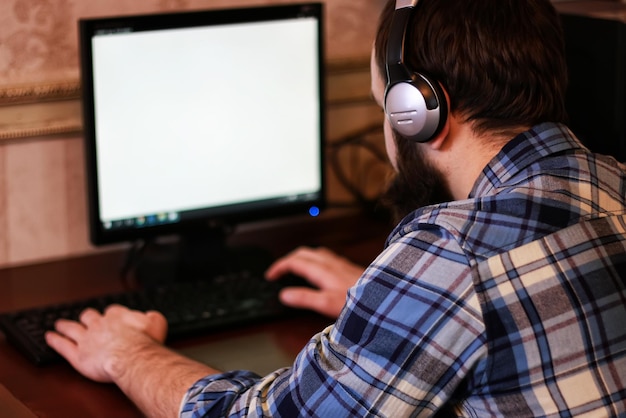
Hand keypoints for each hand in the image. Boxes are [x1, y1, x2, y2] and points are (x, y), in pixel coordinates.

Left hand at [45, 305, 167, 382]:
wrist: (132, 357)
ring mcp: (87, 339)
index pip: (112, 311)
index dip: (111, 314)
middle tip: (85, 316)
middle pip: (89, 316)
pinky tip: (49, 337)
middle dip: (87, 316)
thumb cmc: (145, 342)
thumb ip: (153, 317)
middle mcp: (100, 324)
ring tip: (60, 324)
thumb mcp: (157, 323)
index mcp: (118, 316)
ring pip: (72, 329)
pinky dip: (55, 341)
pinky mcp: (78, 355)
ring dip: (65, 325)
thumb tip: (151, 315)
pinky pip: (63, 346)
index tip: (111, 316)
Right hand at [265, 246, 363, 317]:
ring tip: (294, 268)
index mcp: (322, 270)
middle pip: (303, 252)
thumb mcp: (326, 303)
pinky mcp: (348, 268)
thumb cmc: (359, 302)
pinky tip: (318, 270)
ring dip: (301, 257)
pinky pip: (326, 257)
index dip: (279, 266)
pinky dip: (314, 260)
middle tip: (279, 270)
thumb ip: (304, 298)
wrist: (383, 298)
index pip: (294, 261)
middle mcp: (331, 263)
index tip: (270, 275)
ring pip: (315, 253)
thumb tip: (285, 295)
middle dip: (288, 259)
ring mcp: (340, 264)